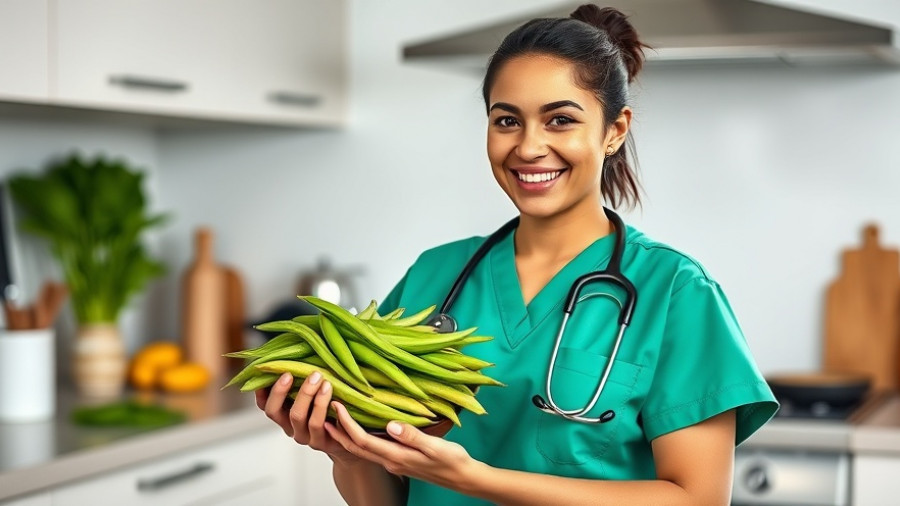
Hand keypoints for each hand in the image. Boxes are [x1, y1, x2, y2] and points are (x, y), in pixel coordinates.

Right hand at [255, 372, 359, 466]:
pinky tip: (334, 396)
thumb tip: (298, 355)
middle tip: (293, 372)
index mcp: (285, 417)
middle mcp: (292, 428)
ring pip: (298, 417)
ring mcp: (306, 437)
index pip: (265, 406)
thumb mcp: (317, 396)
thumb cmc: (334, 410)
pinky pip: (320, 425)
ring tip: (323, 381)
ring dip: (308, 396)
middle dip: (281, 390)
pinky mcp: (323, 443)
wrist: (354, 440)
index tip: (270, 373)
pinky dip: (324, 408)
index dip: (263, 391)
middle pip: (275, 411)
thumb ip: (305, 382)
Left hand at [324, 401, 484, 491]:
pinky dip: (361, 438)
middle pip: (356, 448)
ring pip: (362, 450)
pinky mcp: (400, 459)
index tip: (338, 406)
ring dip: (347, 435)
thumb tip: (391, 425)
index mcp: (396, 456)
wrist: (464, 478)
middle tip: (327, 410)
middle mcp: (391, 461)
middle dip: (339, 431)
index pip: (363, 440)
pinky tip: (363, 428)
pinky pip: (373, 449)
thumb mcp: (435, 447)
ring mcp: (394, 462)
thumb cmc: (452, 461)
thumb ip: (413, 436)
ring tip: (337, 418)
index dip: (347, 424)